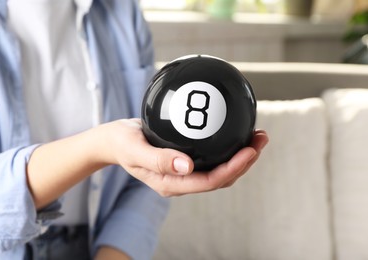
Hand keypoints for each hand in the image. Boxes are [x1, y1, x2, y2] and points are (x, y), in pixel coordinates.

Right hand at [101, 119, 268, 196]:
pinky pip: (212, 157)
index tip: (250, 150)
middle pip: (221, 178)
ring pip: (220, 168)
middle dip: (245, 162)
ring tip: (257, 135)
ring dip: (241, 155)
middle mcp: (182, 180)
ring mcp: (185, 171)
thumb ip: (157, 159)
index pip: (209, 182)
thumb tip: (186, 165)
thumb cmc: (122, 144)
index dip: (233, 169)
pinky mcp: (186, 159)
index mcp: (171, 184)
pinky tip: (236, 131)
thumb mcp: (134, 149)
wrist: (114, 141)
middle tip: (261, 138)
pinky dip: (228, 147)